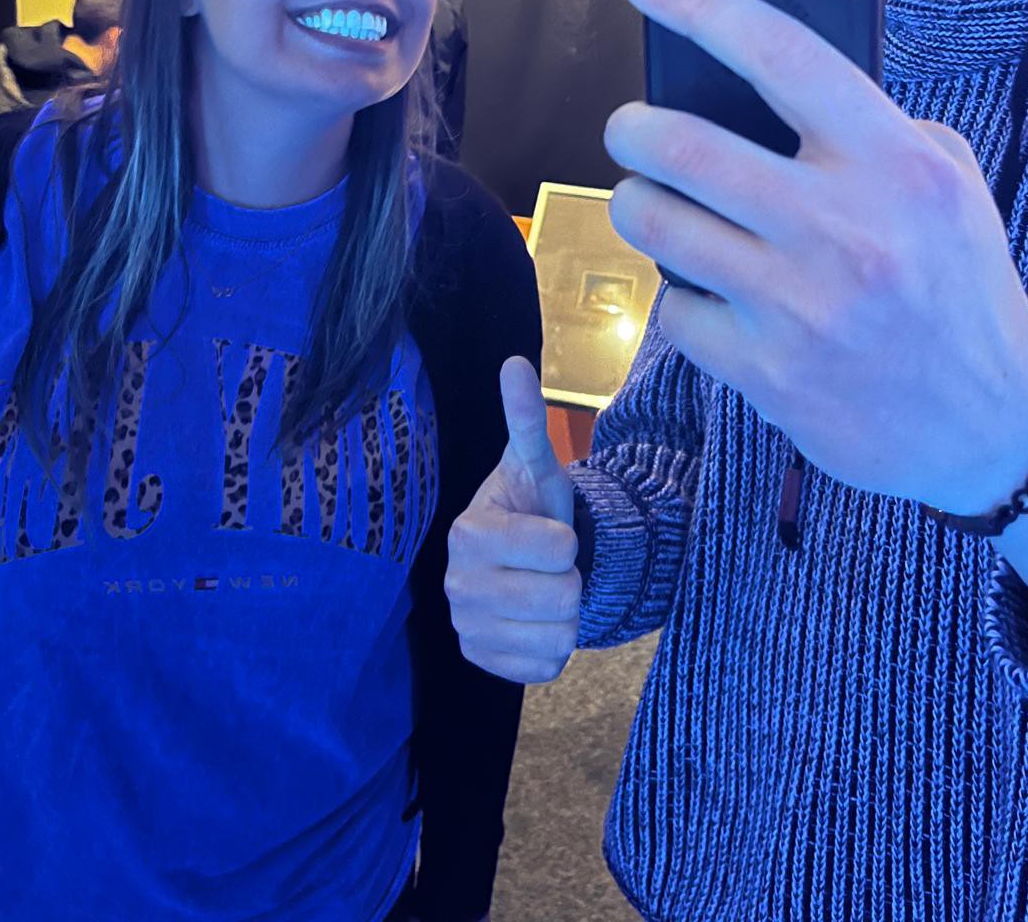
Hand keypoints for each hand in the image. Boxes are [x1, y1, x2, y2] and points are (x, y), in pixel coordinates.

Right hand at [445, 357, 580, 682]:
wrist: (528, 562)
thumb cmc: (534, 508)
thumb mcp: (536, 464)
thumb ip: (527, 419)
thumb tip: (515, 362)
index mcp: (468, 533)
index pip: (557, 549)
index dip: (569, 540)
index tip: (553, 532)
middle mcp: (456, 584)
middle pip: (561, 597)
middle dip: (571, 580)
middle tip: (553, 566)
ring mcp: (467, 628)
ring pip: (558, 635)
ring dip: (567, 615)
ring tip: (548, 590)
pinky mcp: (484, 663)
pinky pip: (546, 666)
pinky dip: (555, 647)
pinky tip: (538, 622)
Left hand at [604, 0, 1027, 515]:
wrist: (990, 422)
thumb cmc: (957, 282)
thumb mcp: (945, 180)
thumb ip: (866, 126)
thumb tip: (758, 81)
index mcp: (891, 161)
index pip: (779, 54)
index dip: (698, 3)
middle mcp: (841, 227)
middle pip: (683, 147)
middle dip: (633, 128)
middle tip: (631, 128)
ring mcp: (799, 305)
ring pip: (658, 225)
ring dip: (639, 205)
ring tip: (657, 204)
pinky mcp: (768, 372)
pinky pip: (675, 311)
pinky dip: (680, 297)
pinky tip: (711, 296)